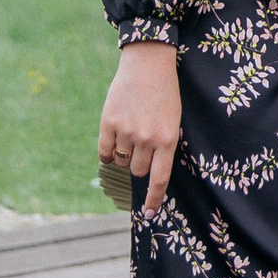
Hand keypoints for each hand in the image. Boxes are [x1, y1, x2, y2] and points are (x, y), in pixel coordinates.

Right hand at [99, 40, 181, 215]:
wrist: (148, 63)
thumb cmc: (165, 94)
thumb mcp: (173, 121)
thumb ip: (162, 146)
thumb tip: (148, 175)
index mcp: (168, 139)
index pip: (160, 179)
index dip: (153, 199)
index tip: (149, 214)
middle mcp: (147, 138)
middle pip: (137, 171)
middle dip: (139, 163)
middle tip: (141, 143)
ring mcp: (126, 131)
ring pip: (120, 161)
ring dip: (124, 153)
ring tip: (131, 129)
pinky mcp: (108, 122)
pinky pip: (104, 151)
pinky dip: (107, 151)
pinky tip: (113, 138)